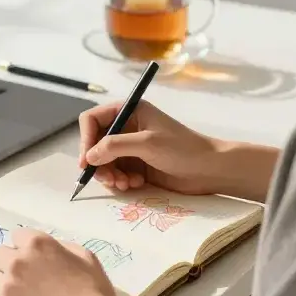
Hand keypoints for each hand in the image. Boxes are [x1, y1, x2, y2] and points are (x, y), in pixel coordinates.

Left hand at [0, 228, 122, 295]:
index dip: (26, 247)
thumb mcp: (84, 255)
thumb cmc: (92, 290)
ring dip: (2, 283)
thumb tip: (44, 250)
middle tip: (26, 278)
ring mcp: (6, 287)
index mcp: (37, 243)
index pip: (17, 235)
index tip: (34, 259)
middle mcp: (17, 261)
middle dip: (10, 263)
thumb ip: (59, 246)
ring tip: (19, 295)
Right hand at [79, 100, 221, 194]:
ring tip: (125, 184)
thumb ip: (115, 146)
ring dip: (110, 175)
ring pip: (104, 162)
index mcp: (129, 111)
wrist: (209, 169)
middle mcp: (127, 127)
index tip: (86, 161)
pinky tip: (135, 184)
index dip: (85, 139)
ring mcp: (131, 147)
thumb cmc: (183, 149)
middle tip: (108, 180)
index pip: (92, 120)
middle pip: (95, 144)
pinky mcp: (137, 165)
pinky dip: (121, 181)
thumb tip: (89, 156)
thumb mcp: (147, 143)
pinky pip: (116, 173)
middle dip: (98, 163)